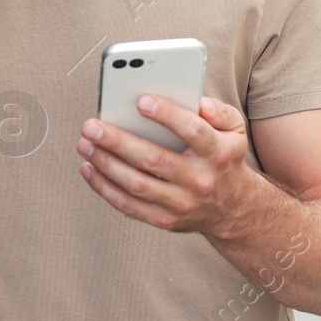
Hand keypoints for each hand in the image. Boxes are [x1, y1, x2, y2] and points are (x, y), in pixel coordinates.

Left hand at [76, 95, 256, 236]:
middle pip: (154, 159)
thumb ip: (219, 111)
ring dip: (105, 163)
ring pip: (136, 183)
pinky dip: (104, 187)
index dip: (167, 115)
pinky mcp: (165, 220)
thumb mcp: (235, 130)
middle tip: (92, 125)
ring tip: (85, 143)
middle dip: (118, 140)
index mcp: (217, 152)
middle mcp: (199, 179)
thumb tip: (198, 102)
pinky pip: (128, 205)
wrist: (232, 208)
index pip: (193, 131)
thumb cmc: (224, 158)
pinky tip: (89, 168)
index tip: (141, 101)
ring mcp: (181, 203)